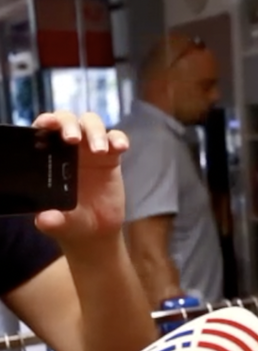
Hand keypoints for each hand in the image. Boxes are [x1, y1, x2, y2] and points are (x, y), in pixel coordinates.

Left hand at [31, 111, 129, 247]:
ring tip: (100, 151)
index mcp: (49, 157)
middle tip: (74, 140)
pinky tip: (121, 147)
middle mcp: (68, 149)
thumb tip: (45, 219)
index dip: (46, 122)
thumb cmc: (70, 222)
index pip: (44, 130)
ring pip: (91, 124)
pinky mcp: (112, 157)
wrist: (95, 231)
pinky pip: (116, 139)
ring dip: (95, 131)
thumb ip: (51, 220)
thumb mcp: (58, 224)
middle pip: (69, 120)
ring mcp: (90, 150)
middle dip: (70, 124)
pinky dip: (119, 139)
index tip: (48, 125)